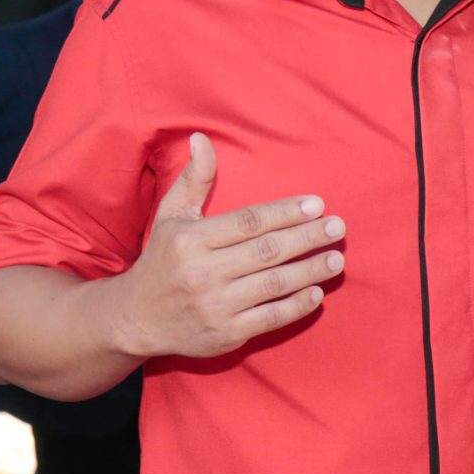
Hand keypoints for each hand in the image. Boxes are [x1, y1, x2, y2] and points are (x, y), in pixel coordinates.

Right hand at [107, 133, 341, 360]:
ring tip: (336, 259)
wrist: (136, 319)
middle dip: (307, 238)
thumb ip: (194, 179)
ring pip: (273, 285)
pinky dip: (296, 306)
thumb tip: (201, 138)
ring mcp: (215, 306)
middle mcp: (203, 272)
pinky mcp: (225, 334)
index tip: (316, 204)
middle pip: (267, 251)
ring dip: (310, 271)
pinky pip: (270, 318)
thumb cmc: (161, 260)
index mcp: (191, 239)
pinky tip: (317, 293)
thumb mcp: (170, 216)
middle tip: (338, 227)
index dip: (285, 212)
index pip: (248, 221)